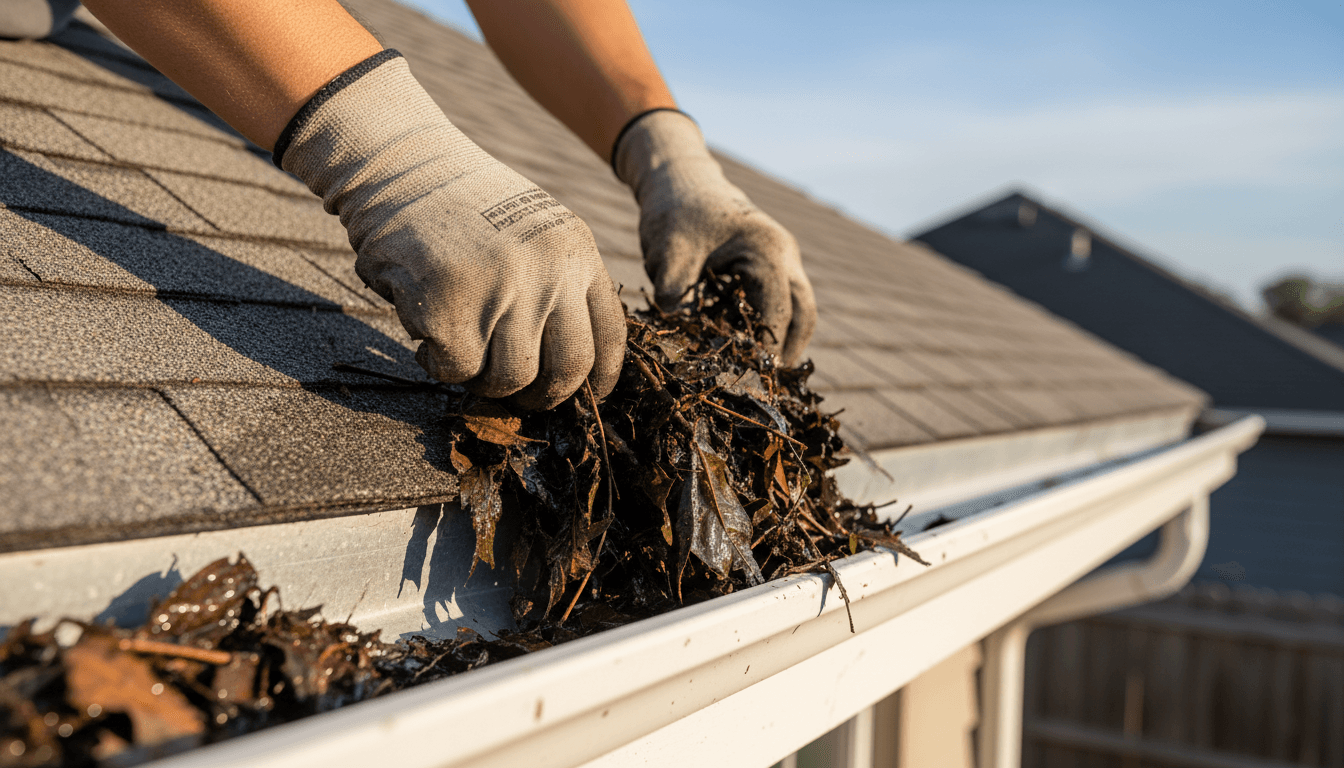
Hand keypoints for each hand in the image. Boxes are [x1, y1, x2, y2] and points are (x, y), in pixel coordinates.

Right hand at [278, 52, 624, 408]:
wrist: (400, 164)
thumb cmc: (464, 207)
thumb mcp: (534, 232)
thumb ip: (558, 285)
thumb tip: (570, 371)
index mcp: (576, 252)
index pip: (609, 334)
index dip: (600, 378)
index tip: (587, 395)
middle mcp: (549, 272)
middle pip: (567, 370)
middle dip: (543, 396)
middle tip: (519, 395)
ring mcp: (501, 289)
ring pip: (510, 378)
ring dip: (484, 380)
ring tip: (463, 353)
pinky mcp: (450, 305)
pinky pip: (457, 370)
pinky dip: (438, 365)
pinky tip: (425, 341)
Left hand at [615, 110, 815, 364]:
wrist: (682, 181)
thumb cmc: (676, 213)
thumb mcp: (669, 253)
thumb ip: (675, 295)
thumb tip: (679, 341)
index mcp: (768, 252)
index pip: (776, 315)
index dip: (763, 351)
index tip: (745, 380)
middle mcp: (786, 256)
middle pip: (803, 315)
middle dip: (787, 352)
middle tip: (766, 387)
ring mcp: (784, 260)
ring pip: (799, 310)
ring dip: (784, 342)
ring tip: (762, 375)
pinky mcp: (773, 266)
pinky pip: (784, 303)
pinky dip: (773, 327)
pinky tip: (748, 350)